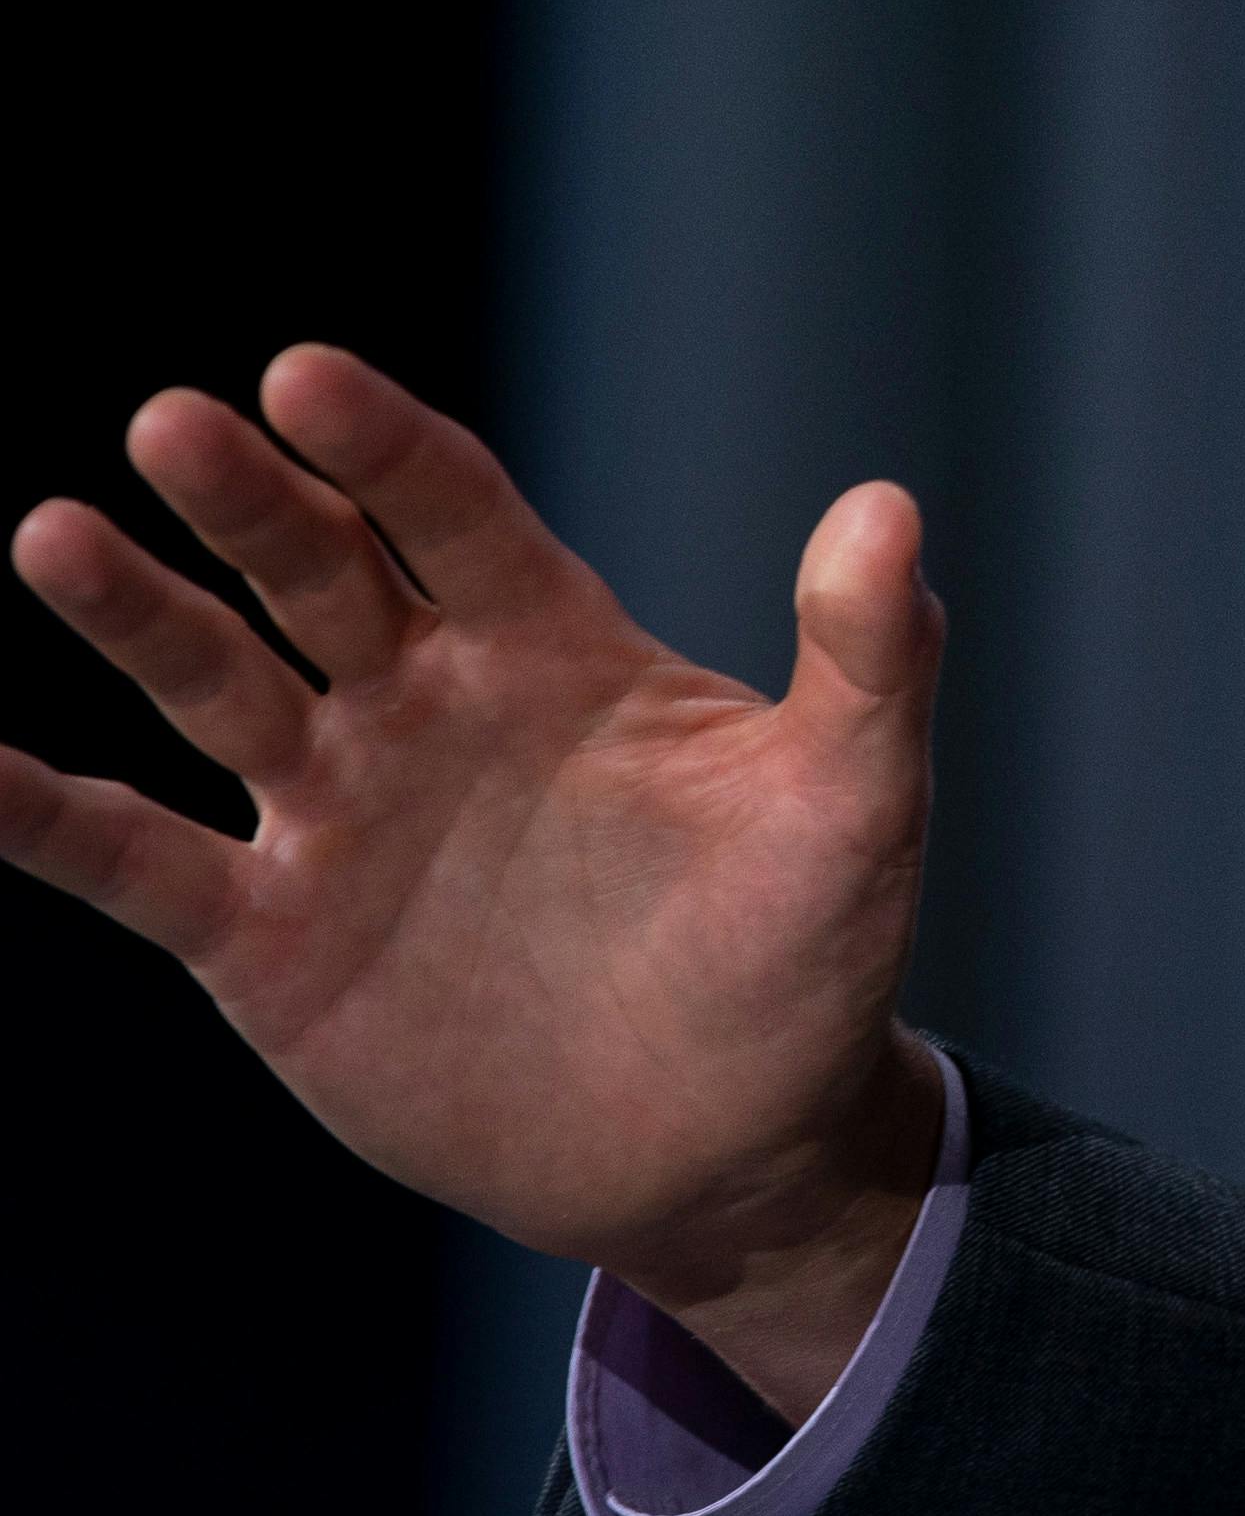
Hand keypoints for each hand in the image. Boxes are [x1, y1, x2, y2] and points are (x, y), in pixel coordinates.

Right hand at [4, 344, 948, 1418]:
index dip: (384, 443)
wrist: (729, 1143)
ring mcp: (338, 816)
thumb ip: (869, 656)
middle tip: (172, 423)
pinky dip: (43, 817)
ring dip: (133, 613)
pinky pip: (135, 858)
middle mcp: (428, 706)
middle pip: (316, 571)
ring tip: (53, 532)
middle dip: (247, 497)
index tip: (306, 372)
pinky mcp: (269, 939)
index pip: (454, 514)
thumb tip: (889, 504)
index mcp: (556, 650)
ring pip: (211, 684)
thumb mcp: (856, 803)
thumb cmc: (806, 954)